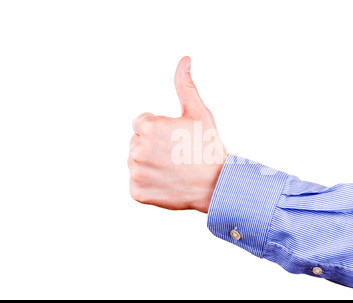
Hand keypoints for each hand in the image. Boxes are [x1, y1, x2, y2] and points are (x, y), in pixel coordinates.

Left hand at [128, 56, 227, 212]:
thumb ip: (185, 86)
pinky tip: (168, 183)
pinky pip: (137, 183)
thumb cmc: (209, 147)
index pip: (141, 123)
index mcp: (148, 126)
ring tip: (173, 169)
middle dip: (153, 146)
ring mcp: (136, 172)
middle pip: (137, 142)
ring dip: (150, 164)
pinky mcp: (136, 192)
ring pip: (136, 162)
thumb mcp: (199, 113)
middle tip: (178, 155)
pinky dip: (149, 184)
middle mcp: (137, 148)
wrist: (217, 185)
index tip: (178, 140)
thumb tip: (184, 59)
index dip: (161, 130)